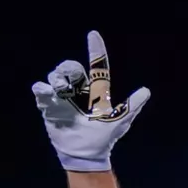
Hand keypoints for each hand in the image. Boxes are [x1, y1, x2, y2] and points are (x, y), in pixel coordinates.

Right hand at [32, 30, 149, 170]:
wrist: (86, 153)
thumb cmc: (104, 137)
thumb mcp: (120, 120)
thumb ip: (132, 105)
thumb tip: (146, 90)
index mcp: (96, 91)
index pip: (96, 66)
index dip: (95, 50)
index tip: (93, 34)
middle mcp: (79, 90)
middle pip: (71, 67)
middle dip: (69, 68)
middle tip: (69, 83)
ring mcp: (63, 97)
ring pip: (55, 75)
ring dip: (57, 79)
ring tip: (61, 91)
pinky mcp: (49, 106)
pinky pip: (41, 90)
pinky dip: (42, 88)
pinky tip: (47, 91)